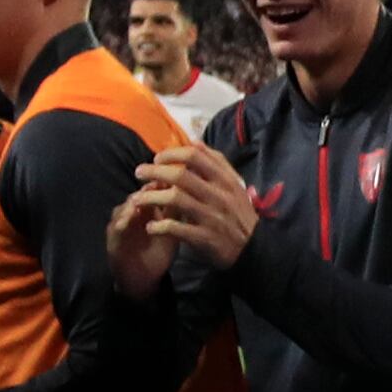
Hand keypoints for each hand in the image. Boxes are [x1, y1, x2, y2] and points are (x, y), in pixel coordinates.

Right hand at [105, 186, 173, 301]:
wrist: (142, 277)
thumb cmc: (158, 251)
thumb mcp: (173, 231)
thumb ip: (180, 214)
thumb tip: (197, 194)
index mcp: (150, 209)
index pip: (157, 190)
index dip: (166, 183)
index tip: (179, 178)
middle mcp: (135, 211)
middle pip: (141, 193)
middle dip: (149, 188)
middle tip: (158, 184)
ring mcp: (122, 223)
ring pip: (126, 207)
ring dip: (134, 202)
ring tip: (141, 199)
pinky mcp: (114, 238)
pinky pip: (116, 227)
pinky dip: (122, 222)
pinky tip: (129, 220)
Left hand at [127, 142, 257, 269]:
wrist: (254, 248)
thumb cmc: (239, 213)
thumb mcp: (234, 185)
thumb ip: (216, 163)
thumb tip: (194, 143)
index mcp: (225, 180)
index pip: (194, 157)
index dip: (171, 154)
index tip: (157, 159)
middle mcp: (218, 195)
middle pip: (180, 176)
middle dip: (154, 172)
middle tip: (139, 173)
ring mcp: (211, 216)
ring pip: (174, 199)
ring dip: (151, 197)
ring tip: (137, 199)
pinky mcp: (204, 237)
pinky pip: (175, 228)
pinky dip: (159, 226)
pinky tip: (151, 226)